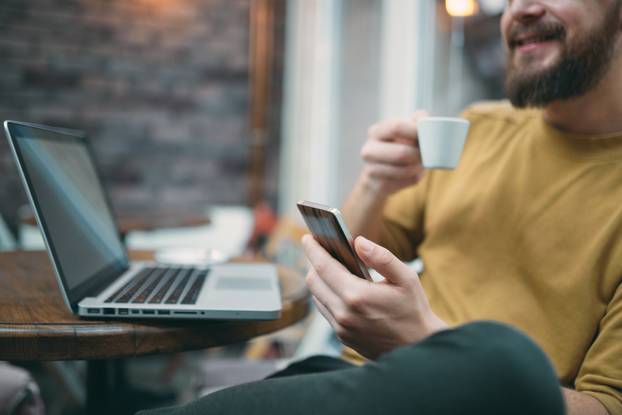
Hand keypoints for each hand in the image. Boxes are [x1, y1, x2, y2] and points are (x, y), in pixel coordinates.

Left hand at [302, 234, 447, 358]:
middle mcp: (344, 314)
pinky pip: (325, 310)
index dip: (313, 250)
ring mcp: (341, 328)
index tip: (307, 237)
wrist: (418, 347)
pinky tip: (337, 286)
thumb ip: (381, 257)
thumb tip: (358, 242)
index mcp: (357, 296)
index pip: (323, 267)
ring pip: (317, 297)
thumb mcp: (405, 278)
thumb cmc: (414, 310)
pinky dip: (326, 295)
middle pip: (314, 281)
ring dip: (319, 279)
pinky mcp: (342, 336)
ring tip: (328, 265)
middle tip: (320, 249)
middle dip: (314, 262)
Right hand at [360, 111, 427, 196]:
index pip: (397, 126)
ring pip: (405, 169)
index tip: (429, 136)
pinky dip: (414, 177)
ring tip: (421, 164)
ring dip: (418, 168)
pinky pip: (404, 181)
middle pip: (402, 152)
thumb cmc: (397, 150)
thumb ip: (415, 122)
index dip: (416, 131)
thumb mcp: (405, 133)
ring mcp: (370, 168)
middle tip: (427, 154)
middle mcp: (369, 148)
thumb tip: (424, 117)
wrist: (379, 180)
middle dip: (419, 155)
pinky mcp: (376, 184)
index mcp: (376, 131)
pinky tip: (413, 173)